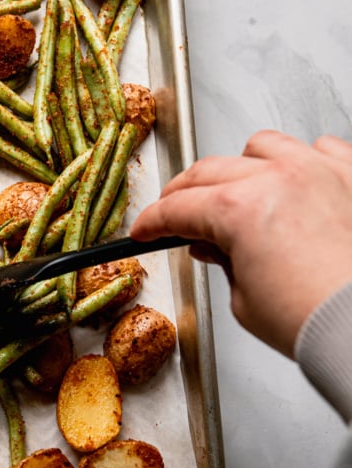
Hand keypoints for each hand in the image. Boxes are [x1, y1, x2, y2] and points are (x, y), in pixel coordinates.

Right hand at [130, 130, 351, 355]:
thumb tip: (216, 246)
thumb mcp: (245, 301)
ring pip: (262, 146)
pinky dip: (303, 161)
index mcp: (238, 211)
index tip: (146, 229)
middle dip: (184, 192)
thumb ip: (224, 262)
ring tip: (240, 187)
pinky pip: (321, 148)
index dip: (153, 222)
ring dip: (242, 165)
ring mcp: (318, 171)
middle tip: (177, 211)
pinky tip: (296, 181)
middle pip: (209, 171)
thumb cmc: (317, 321)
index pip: (177, 209)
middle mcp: (277, 179)